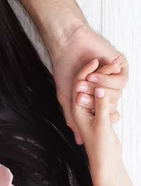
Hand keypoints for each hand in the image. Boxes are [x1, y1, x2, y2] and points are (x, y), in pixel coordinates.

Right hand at [50, 24, 127, 144]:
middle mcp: (106, 88)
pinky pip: (120, 82)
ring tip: (87, 79)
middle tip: (80, 93)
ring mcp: (113, 78)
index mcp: (95, 96)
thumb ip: (73, 118)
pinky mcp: (120, 67)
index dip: (93, 110)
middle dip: (94, 99)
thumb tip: (78, 139)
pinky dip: (107, 79)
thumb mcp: (67, 98)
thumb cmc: (64, 69)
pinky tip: (96, 72)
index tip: (80, 104)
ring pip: (116, 95)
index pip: (101, 112)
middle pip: (109, 105)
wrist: (68, 46)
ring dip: (99, 88)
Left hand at [71, 59, 121, 169]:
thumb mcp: (101, 125)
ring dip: (106, 81)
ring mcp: (92, 110)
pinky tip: (118, 81)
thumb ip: (101, 107)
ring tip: (116, 68)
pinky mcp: (101, 114)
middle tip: (111, 62)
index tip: (96, 61)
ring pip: (98, 91)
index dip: (87, 73)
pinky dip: (111, 90)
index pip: (79, 86)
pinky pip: (105, 98)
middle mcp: (82, 108)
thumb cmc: (100, 146)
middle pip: (89, 86)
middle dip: (99, 74)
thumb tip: (101, 90)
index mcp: (77, 110)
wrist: (105, 161)